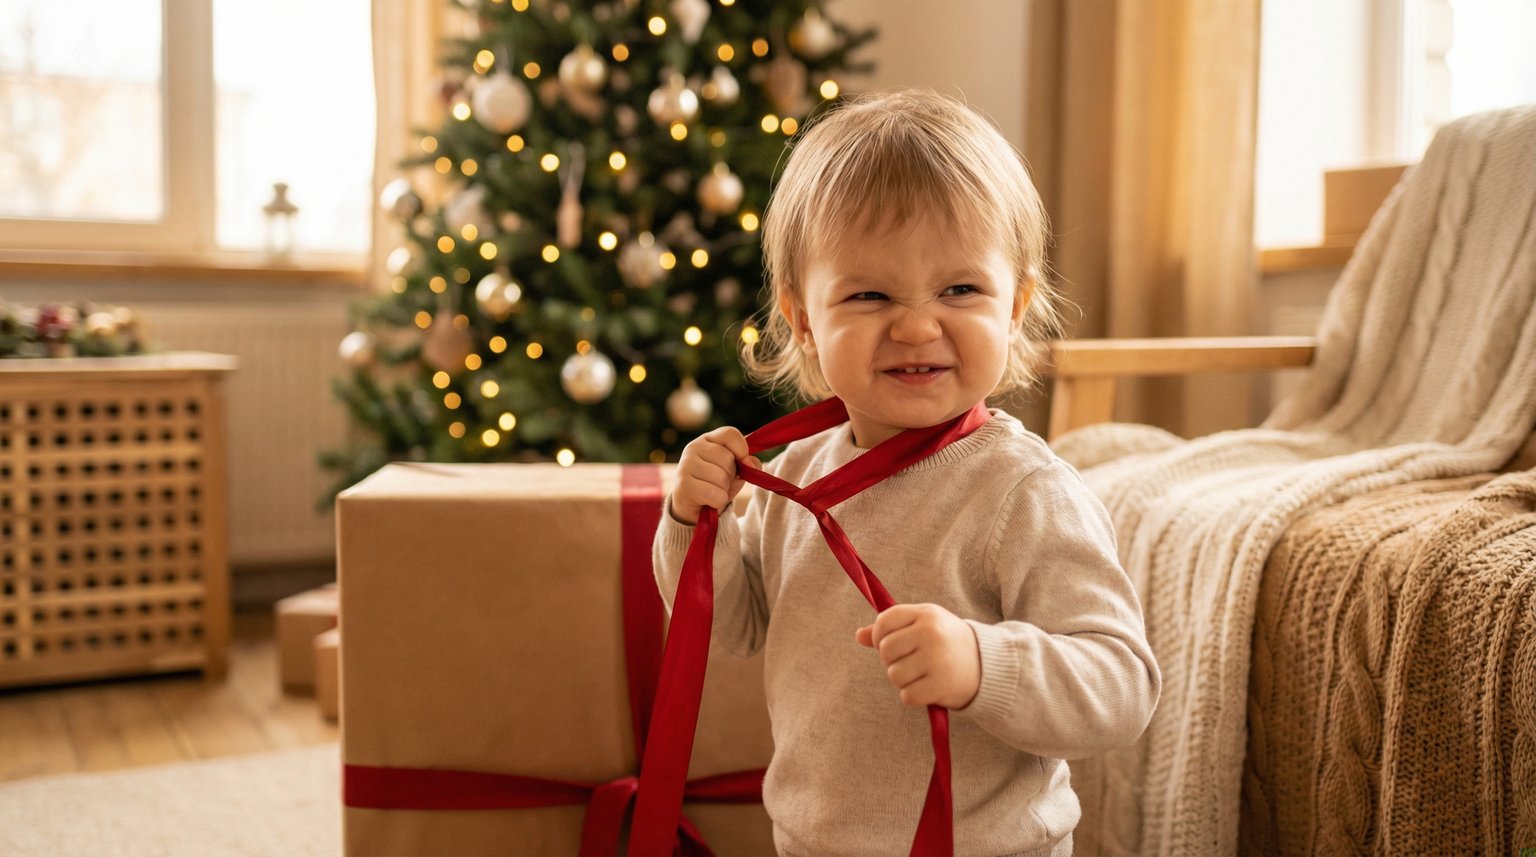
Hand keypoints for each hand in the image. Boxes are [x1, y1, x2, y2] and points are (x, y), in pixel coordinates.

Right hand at [670, 426, 760, 524]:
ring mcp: (685, 464)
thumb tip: (750, 463)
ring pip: (721, 478)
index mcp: (708, 440)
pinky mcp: (683, 484)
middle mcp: (694, 447)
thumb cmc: (716, 485)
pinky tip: (708, 501)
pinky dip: (717, 501)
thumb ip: (748, 464)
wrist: (693, 508)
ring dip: (724, 491)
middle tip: (720, 483)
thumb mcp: (736, 472)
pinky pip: (713, 494)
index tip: (744, 464)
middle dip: (731, 476)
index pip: (730, 434)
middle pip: (727, 459)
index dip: (742, 450)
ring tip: (713, 492)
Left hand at [855, 603, 980, 708]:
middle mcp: (931, 633)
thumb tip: (858, 636)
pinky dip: (913, 696)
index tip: (889, 644)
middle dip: (892, 660)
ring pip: (894, 675)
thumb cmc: (947, 643)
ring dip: (903, 680)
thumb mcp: (923, 626)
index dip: (879, 636)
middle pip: (886, 650)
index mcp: (926, 613)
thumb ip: (892, 629)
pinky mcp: (941, 685)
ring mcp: (937, 659)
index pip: (884, 621)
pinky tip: (928, 689)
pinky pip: (907, 695)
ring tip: (921, 675)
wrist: (988, 666)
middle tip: (911, 662)